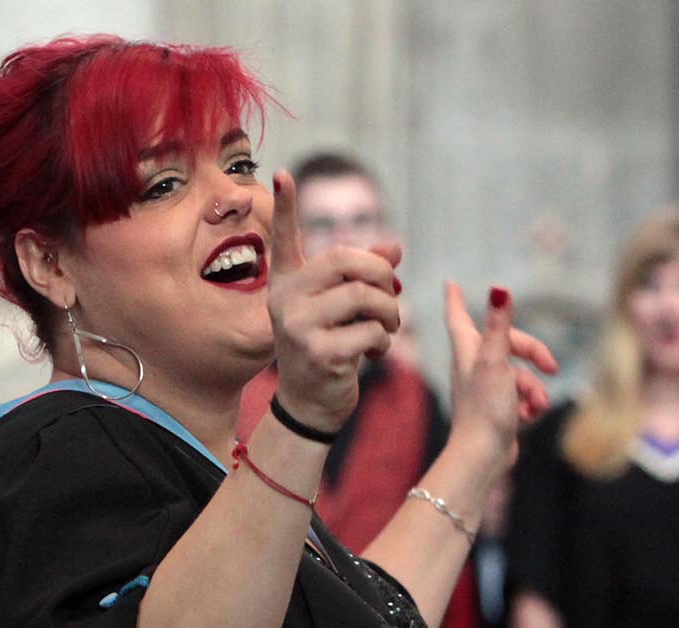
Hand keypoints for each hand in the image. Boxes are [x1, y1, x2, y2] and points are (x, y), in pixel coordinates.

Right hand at [265, 170, 401, 431]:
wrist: (311, 403)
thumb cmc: (329, 347)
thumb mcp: (343, 309)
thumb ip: (365, 275)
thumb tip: (395, 246)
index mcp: (288, 283)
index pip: (285, 239)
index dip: (285, 207)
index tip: (283, 173)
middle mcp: (285, 300)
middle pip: (348, 262)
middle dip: (381, 277)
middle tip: (390, 294)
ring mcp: (298, 326)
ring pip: (366, 297)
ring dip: (390, 313)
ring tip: (386, 328)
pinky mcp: (318, 352)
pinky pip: (370, 331)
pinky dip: (383, 341)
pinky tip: (372, 353)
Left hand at [442, 281, 556, 467]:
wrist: (483, 454)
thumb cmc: (485, 406)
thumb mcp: (496, 360)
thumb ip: (499, 325)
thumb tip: (499, 289)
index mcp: (468, 350)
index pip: (458, 316)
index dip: (456, 299)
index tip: (450, 283)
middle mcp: (474, 365)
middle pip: (508, 343)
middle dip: (534, 353)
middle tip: (552, 367)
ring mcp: (486, 387)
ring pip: (520, 373)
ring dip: (534, 389)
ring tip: (533, 407)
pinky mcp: (497, 407)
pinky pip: (522, 396)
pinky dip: (529, 404)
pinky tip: (528, 417)